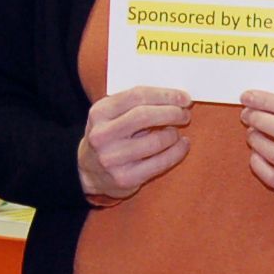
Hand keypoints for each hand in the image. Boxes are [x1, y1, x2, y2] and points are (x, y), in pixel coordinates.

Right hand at [78, 86, 191, 202]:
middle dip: (172, 112)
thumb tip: (175, 98)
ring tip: (175, 132)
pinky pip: (161, 163)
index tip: (183, 97)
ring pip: (156, 140)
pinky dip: (177, 152)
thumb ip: (135, 104)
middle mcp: (102, 135)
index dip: (165, 95)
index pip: (137, 96)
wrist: (89, 172)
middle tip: (185, 114)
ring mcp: (112, 159)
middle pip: (145, 116)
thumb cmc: (109, 136)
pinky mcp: (125, 179)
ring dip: (174, 134)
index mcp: (99, 112)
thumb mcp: (111, 115)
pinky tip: (181, 145)